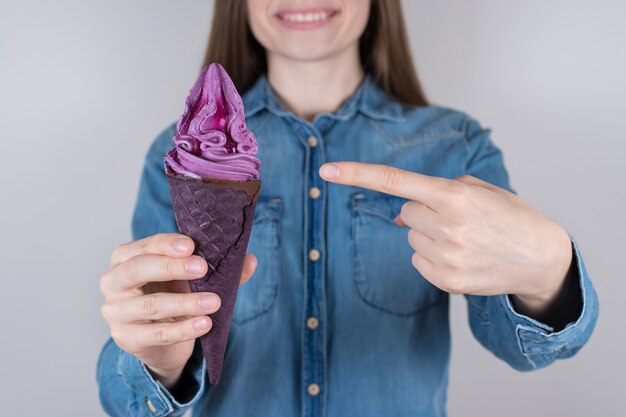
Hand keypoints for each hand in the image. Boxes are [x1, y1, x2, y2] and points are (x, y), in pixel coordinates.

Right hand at [100, 233, 256, 387]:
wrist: (161, 341)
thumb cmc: (173, 295)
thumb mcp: (192, 279)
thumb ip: (220, 270)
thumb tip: (249, 260)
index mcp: (126, 257)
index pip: (145, 245)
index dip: (168, 244)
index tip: (192, 245)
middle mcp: (113, 281)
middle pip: (137, 269)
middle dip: (171, 267)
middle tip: (202, 267)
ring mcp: (116, 312)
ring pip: (150, 305)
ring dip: (185, 303)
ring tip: (214, 302)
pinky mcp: (127, 338)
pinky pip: (157, 333)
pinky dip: (183, 329)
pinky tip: (204, 324)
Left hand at [319, 162, 572, 312]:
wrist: (542, 259)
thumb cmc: (510, 216)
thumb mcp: (480, 190)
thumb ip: (435, 192)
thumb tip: (398, 213)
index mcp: (455, 196)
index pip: (396, 181)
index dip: (357, 174)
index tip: (326, 171)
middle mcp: (448, 226)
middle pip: (405, 212)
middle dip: (423, 210)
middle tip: (457, 217)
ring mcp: (447, 257)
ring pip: (412, 237)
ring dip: (429, 234)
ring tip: (465, 238)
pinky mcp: (447, 281)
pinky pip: (418, 260)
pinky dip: (433, 256)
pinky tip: (462, 255)